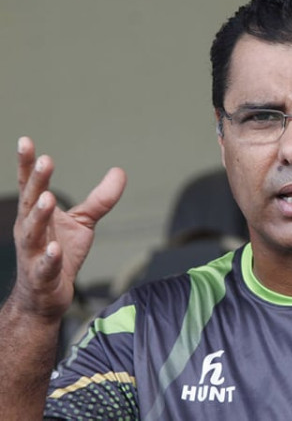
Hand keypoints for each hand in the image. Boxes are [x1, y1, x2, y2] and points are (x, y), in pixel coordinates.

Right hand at [11, 137, 126, 321]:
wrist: (46, 295)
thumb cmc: (60, 254)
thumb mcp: (83, 222)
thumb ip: (99, 199)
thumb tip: (120, 172)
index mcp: (37, 214)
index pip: (31, 186)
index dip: (27, 164)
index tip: (26, 141)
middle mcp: (30, 230)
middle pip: (31, 203)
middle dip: (36, 182)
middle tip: (45, 161)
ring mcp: (34, 254)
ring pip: (33, 233)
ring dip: (39, 215)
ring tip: (48, 198)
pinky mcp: (43, 276)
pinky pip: (45, 266)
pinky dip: (48, 258)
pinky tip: (54, 248)